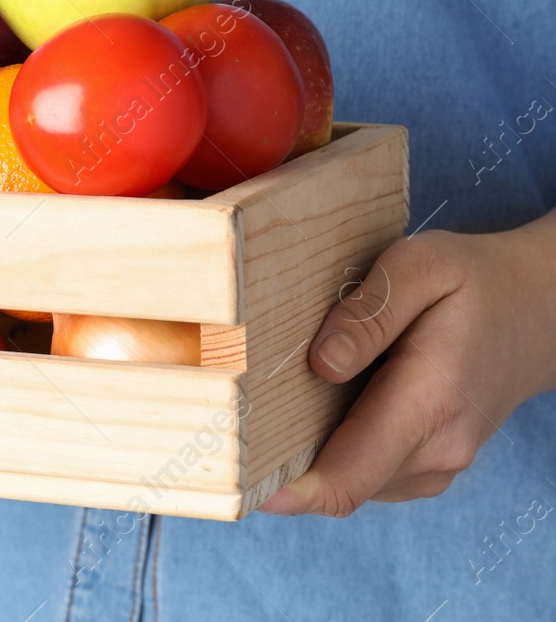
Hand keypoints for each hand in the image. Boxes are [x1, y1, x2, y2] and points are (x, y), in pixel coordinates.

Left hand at [259, 211, 555, 516]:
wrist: (539, 312)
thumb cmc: (473, 282)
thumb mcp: (421, 266)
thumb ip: (368, 313)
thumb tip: (321, 364)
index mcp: (431, 402)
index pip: (347, 476)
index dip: (286, 491)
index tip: (235, 481)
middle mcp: (437, 449)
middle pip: (335, 482)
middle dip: (280, 460)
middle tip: (233, 418)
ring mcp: (436, 466)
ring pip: (346, 480)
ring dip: (307, 451)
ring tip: (280, 396)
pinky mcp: (426, 466)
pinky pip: (362, 471)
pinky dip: (332, 447)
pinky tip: (319, 403)